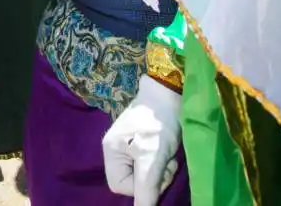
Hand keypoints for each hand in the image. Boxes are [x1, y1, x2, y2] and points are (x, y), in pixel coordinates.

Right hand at [102, 77, 182, 205]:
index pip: (120, 187)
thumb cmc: (158, 124)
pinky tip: (167, 150)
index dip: (141, 188)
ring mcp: (128, 144)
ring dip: (159, 170)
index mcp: (110, 152)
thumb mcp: (152, 158)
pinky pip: (147, 162)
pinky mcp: (141, 140)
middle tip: (166, 164)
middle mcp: (115, 149)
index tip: (157, 174)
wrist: (169, 92)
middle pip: (132, 181)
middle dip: (152, 178)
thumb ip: (146, 188)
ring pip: (142, 173)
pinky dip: (159, 161)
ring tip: (168, 156)